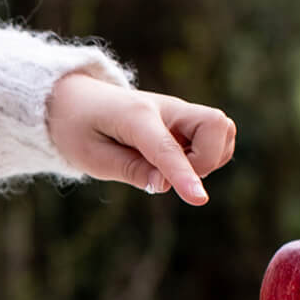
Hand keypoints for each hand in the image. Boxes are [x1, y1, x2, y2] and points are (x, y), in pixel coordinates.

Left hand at [46, 72, 235, 204]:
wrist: (76, 99)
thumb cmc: (80, 129)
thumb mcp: (91, 156)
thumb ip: (130, 170)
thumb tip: (165, 185)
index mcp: (135, 115)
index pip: (167, 148)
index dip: (184, 175)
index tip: (199, 200)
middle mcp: (166, 108)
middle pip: (216, 126)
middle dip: (206, 161)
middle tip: (168, 173)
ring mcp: (179, 111)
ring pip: (223, 130)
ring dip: (209, 158)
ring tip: (169, 166)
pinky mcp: (185, 119)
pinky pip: (217, 136)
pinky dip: (207, 154)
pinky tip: (176, 160)